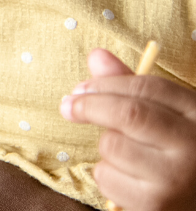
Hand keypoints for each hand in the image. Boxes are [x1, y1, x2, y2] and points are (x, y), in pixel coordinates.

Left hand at [60, 49, 195, 210]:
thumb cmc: (177, 152)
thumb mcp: (166, 115)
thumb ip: (132, 87)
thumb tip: (96, 55)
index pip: (148, 87)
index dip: (106, 83)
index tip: (79, 87)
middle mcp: (192, 145)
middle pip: (129, 114)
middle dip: (90, 106)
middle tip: (68, 106)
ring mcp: (175, 178)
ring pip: (112, 146)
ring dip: (105, 146)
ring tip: (125, 154)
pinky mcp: (155, 205)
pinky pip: (107, 177)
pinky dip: (105, 174)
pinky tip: (127, 178)